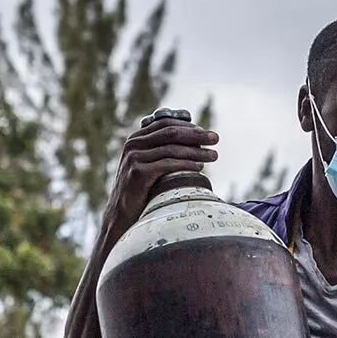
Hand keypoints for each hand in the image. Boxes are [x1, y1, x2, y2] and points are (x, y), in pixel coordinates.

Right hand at [104, 114, 218, 235]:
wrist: (121, 214)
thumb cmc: (140, 190)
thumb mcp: (148, 165)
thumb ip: (162, 151)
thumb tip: (195, 143)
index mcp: (136, 138)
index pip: (165, 123)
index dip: (188, 126)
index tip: (206, 132)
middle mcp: (133, 144)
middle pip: (171, 133)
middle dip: (196, 135)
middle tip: (215, 138)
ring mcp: (134, 158)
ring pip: (172, 149)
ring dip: (196, 151)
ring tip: (213, 156)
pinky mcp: (137, 172)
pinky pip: (168, 164)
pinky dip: (187, 164)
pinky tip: (200, 167)